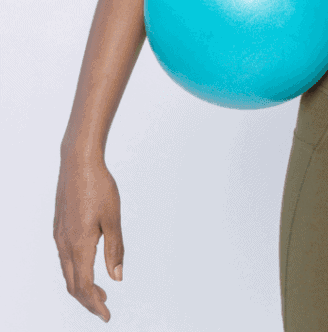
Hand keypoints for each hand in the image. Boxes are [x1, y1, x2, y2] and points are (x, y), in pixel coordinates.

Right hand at [54, 154, 123, 322]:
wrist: (78, 162)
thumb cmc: (99, 186)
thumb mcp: (113, 218)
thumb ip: (115, 249)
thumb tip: (117, 278)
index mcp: (79, 244)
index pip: (84, 287)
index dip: (95, 305)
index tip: (107, 316)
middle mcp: (64, 244)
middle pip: (72, 284)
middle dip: (88, 300)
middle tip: (105, 307)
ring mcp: (59, 236)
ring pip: (67, 272)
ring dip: (81, 285)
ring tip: (100, 290)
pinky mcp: (59, 227)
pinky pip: (64, 258)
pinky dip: (75, 270)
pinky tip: (88, 265)